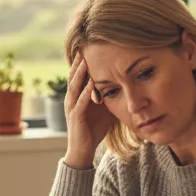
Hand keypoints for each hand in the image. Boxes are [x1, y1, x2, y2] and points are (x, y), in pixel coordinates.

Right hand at [63, 53, 113, 168]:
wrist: (83, 149)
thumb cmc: (94, 128)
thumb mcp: (104, 108)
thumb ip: (109, 95)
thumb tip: (124, 84)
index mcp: (77, 95)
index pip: (78, 75)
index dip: (82, 62)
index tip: (89, 47)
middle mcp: (72, 99)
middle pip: (74, 77)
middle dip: (78, 62)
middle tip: (83, 47)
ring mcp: (72, 108)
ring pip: (74, 87)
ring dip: (80, 74)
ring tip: (85, 61)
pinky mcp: (76, 117)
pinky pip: (80, 103)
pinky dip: (85, 93)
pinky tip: (91, 85)